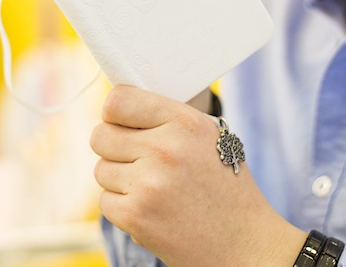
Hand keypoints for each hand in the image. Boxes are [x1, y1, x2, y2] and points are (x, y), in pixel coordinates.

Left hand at [91, 85, 304, 266]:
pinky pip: (104, 200)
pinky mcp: (136, 215)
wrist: (244, 244)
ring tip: (153, 189)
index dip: (114, 113)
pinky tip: (151, 209)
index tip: (121, 123)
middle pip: (101, 135)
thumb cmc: (226, 187)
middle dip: (114, 148)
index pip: (119, 101)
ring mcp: (148, 183)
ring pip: (101, 169)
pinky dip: (122, 207)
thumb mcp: (209, 137)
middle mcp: (165, 149)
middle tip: (138, 161)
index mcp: (185, 122)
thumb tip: (121, 107)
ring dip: (120, 180)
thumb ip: (168, 118)